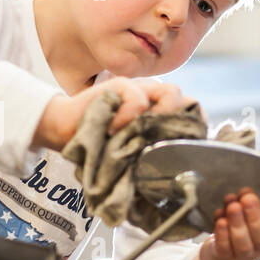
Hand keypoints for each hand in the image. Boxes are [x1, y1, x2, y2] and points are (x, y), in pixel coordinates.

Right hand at [32, 77, 196, 149]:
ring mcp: (139, 88)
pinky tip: (115, 129)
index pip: (192, 111)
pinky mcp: (120, 85)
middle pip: (188, 101)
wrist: (64, 129)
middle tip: (164, 145)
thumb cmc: (98, 144)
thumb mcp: (129, 150)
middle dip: (181, 125)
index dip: (195, 127)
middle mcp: (153, 97)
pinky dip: (129, 116)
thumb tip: (174, 175)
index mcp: (158, 112)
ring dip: (160, 117)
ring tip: (140, 134)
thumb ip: (150, 150)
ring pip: (171, 92)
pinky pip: (138, 98)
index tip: (190, 148)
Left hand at [198, 175, 259, 259]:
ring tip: (231, 205)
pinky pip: (224, 246)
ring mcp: (244, 251)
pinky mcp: (225, 255)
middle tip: (247, 196)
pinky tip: (219, 219)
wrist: (228, 256)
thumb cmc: (255, 227)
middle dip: (255, 214)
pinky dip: (221, 232)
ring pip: (242, 240)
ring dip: (236, 221)